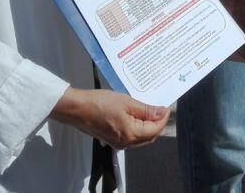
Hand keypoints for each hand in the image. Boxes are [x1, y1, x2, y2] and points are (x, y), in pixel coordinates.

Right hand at [51, 88, 168, 149]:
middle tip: (160, 108)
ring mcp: (118, 143)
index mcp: (131, 134)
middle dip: (157, 123)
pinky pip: (131, 137)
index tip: (166, 107)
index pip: (155, 129)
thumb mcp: (127, 102)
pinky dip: (138, 127)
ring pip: (141, 138)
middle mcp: (126, 143)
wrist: (77, 109)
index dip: (163, 118)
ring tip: (149, 110)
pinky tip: (137, 115)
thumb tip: (161, 113)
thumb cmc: (101, 103)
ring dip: (148, 126)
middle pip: (149, 136)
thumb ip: (145, 110)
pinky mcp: (112, 140)